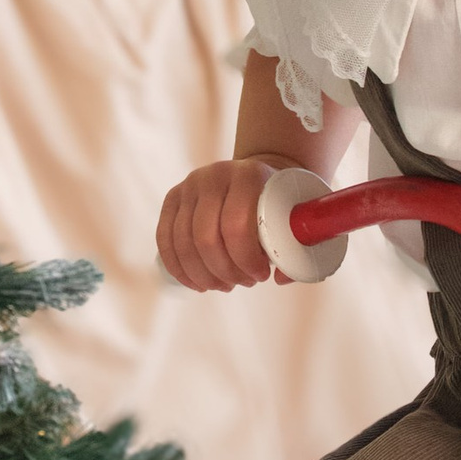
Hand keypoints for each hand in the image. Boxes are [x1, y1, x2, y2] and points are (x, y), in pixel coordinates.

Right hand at [157, 158, 291, 292]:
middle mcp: (214, 175)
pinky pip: (165, 240)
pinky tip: (197, 283)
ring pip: (184, 243)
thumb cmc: (279, 202)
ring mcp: (189, 185)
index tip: (262, 275)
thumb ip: (296, 246)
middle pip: (206, 238)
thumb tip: (280, 278)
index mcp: (247, 175)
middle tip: (245, 281)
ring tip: (225, 284)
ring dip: (204, 275)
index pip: (236, 225)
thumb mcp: (295, 215)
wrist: (257, 178)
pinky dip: (179, 268)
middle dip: (225, 271)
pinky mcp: (173, 198)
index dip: (246, 259)